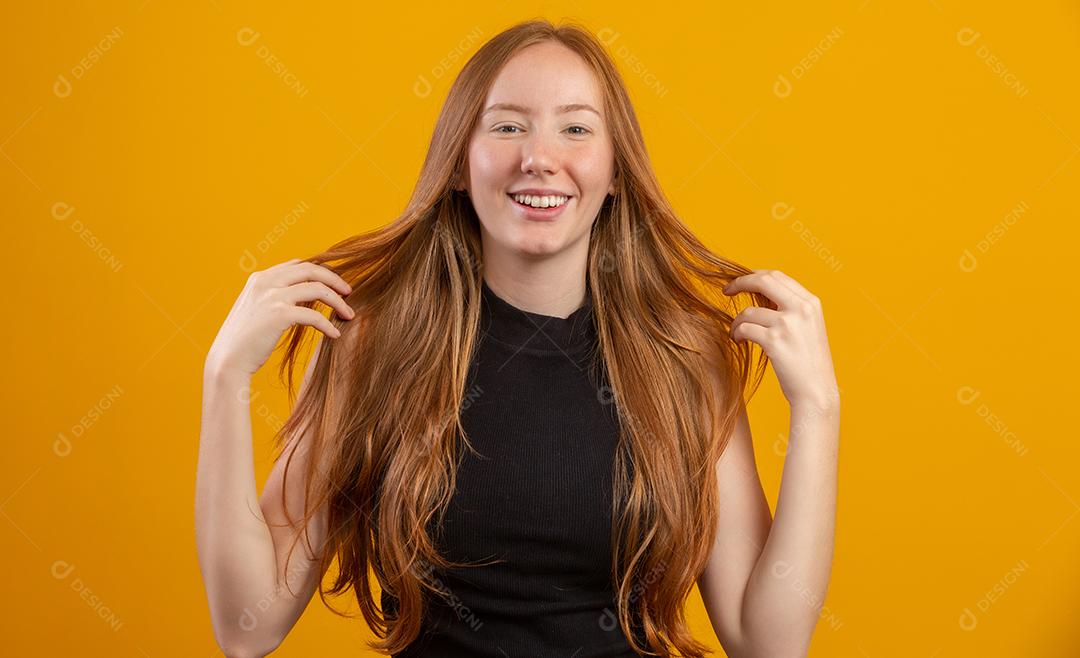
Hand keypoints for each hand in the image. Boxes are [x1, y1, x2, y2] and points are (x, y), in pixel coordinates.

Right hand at [206, 258, 355, 376]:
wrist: (227, 362)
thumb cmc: (245, 341)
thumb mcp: (257, 309)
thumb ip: (274, 297)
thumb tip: (303, 296)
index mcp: (260, 278)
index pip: (298, 264)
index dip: (321, 271)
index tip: (335, 284)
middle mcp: (266, 282)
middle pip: (312, 269)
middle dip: (335, 280)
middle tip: (349, 292)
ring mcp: (272, 296)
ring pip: (318, 289)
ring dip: (338, 302)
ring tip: (349, 315)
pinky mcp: (279, 315)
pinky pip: (315, 316)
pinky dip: (328, 325)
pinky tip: (335, 335)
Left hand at [723, 269, 838, 409]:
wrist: (816, 392)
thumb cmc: (808, 362)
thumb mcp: (807, 327)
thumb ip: (789, 308)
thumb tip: (760, 290)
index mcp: (811, 302)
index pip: (777, 276)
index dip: (755, 275)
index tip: (741, 281)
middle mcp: (802, 309)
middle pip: (763, 280)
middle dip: (740, 282)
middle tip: (726, 290)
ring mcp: (788, 324)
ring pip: (748, 312)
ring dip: (737, 322)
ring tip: (737, 334)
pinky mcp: (774, 341)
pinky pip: (744, 328)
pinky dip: (737, 334)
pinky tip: (739, 341)